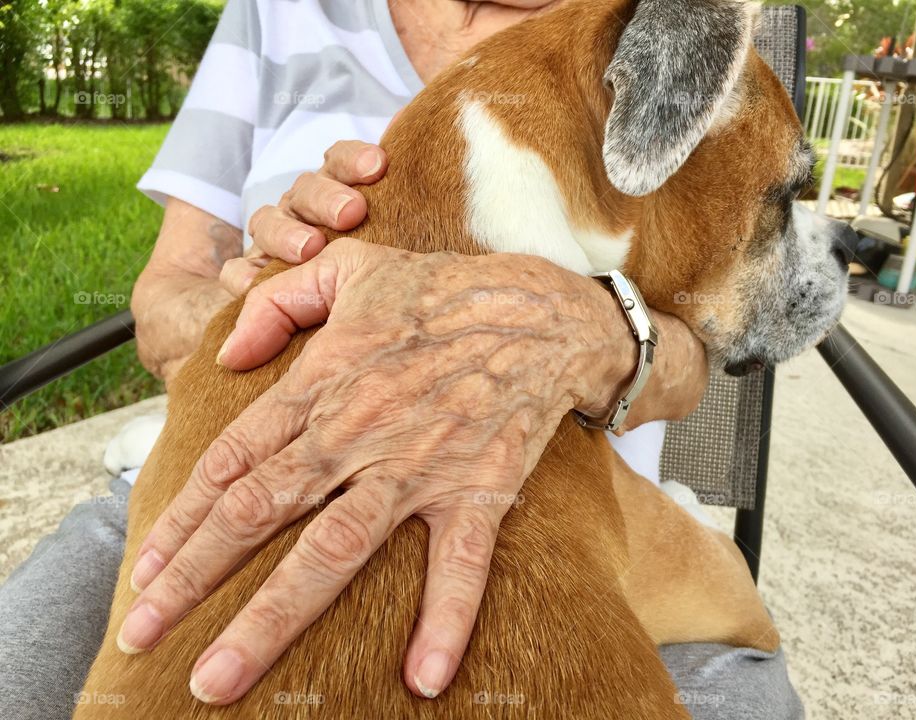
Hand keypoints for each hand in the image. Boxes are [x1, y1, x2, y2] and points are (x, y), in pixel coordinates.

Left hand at [118, 239, 638, 703]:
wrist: (544, 312)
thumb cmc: (444, 290)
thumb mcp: (350, 267)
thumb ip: (277, 301)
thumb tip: (227, 357)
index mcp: (322, 384)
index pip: (232, 462)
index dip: (180, 520)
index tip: (144, 570)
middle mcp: (357, 432)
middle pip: (259, 514)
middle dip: (193, 578)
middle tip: (141, 635)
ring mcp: (418, 466)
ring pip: (331, 551)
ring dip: (271, 618)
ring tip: (218, 678)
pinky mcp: (477, 489)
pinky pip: (460, 564)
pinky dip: (444, 620)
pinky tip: (424, 678)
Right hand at [218, 141, 387, 295]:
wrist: (337, 301)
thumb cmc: (381, 248)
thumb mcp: (398, 215)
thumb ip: (402, 173)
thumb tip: (412, 116)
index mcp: (337, 184)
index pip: (341, 159)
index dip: (356, 159)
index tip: (379, 165)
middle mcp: (302, 206)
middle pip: (306, 191)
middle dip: (327, 198)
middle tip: (352, 212)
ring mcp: (274, 237)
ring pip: (268, 223)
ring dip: (287, 234)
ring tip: (310, 247)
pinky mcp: (252, 273)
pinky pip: (236, 272)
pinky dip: (243, 276)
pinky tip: (255, 283)